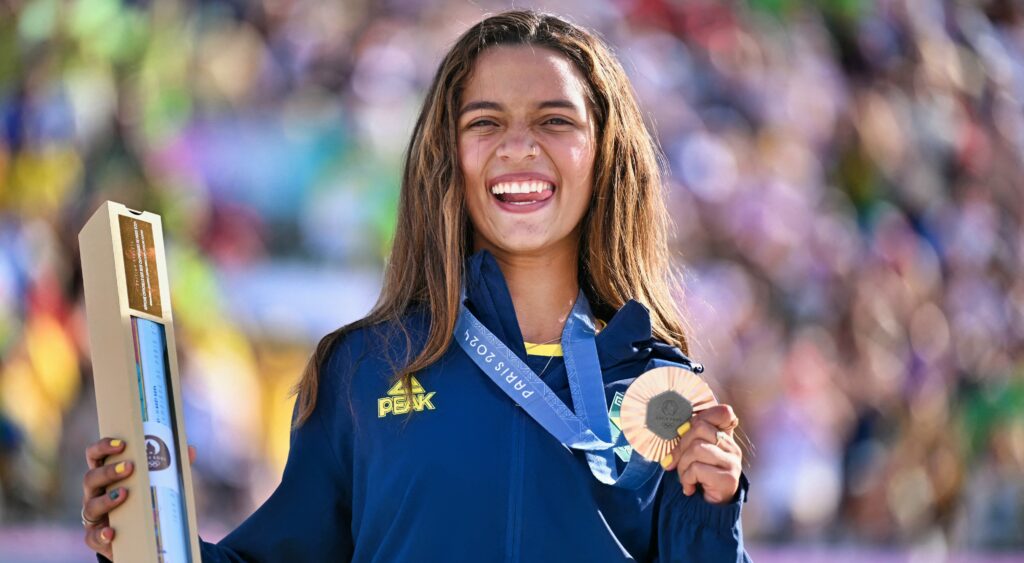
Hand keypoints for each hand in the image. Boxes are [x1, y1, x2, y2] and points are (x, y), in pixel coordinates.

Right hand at [81, 437, 195, 559]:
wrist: (137, 536)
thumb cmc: (142, 501)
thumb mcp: (154, 483)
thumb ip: (170, 467)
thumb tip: (190, 450)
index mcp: (106, 475)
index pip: (95, 456)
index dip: (103, 447)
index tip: (121, 443)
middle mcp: (96, 493)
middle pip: (91, 478)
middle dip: (109, 471)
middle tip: (129, 467)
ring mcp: (93, 515)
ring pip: (91, 505)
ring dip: (106, 499)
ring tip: (124, 494)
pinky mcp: (95, 537)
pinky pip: (93, 536)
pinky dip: (102, 533)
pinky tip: (111, 532)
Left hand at [660, 404, 741, 504]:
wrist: (710, 508)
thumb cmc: (699, 476)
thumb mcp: (693, 454)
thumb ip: (689, 438)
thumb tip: (672, 435)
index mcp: (725, 436)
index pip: (723, 412)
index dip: (701, 417)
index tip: (687, 434)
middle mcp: (732, 447)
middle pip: (699, 428)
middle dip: (681, 447)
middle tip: (677, 463)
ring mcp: (733, 462)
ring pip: (696, 448)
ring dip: (682, 466)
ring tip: (685, 477)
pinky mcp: (728, 479)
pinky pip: (697, 469)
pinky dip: (686, 479)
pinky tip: (690, 487)